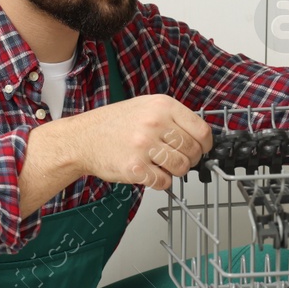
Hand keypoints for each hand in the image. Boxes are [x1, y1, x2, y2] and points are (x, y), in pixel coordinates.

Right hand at [57, 94, 213, 190]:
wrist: (82, 138)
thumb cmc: (113, 124)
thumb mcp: (145, 106)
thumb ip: (172, 117)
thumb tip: (199, 137)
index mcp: (162, 105)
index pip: (201, 130)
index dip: (205, 144)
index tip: (202, 149)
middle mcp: (154, 123)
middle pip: (193, 150)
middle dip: (190, 159)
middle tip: (178, 159)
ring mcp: (144, 146)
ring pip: (181, 167)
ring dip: (175, 171)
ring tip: (162, 165)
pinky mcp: (135, 168)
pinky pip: (164, 182)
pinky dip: (161, 182)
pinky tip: (151, 173)